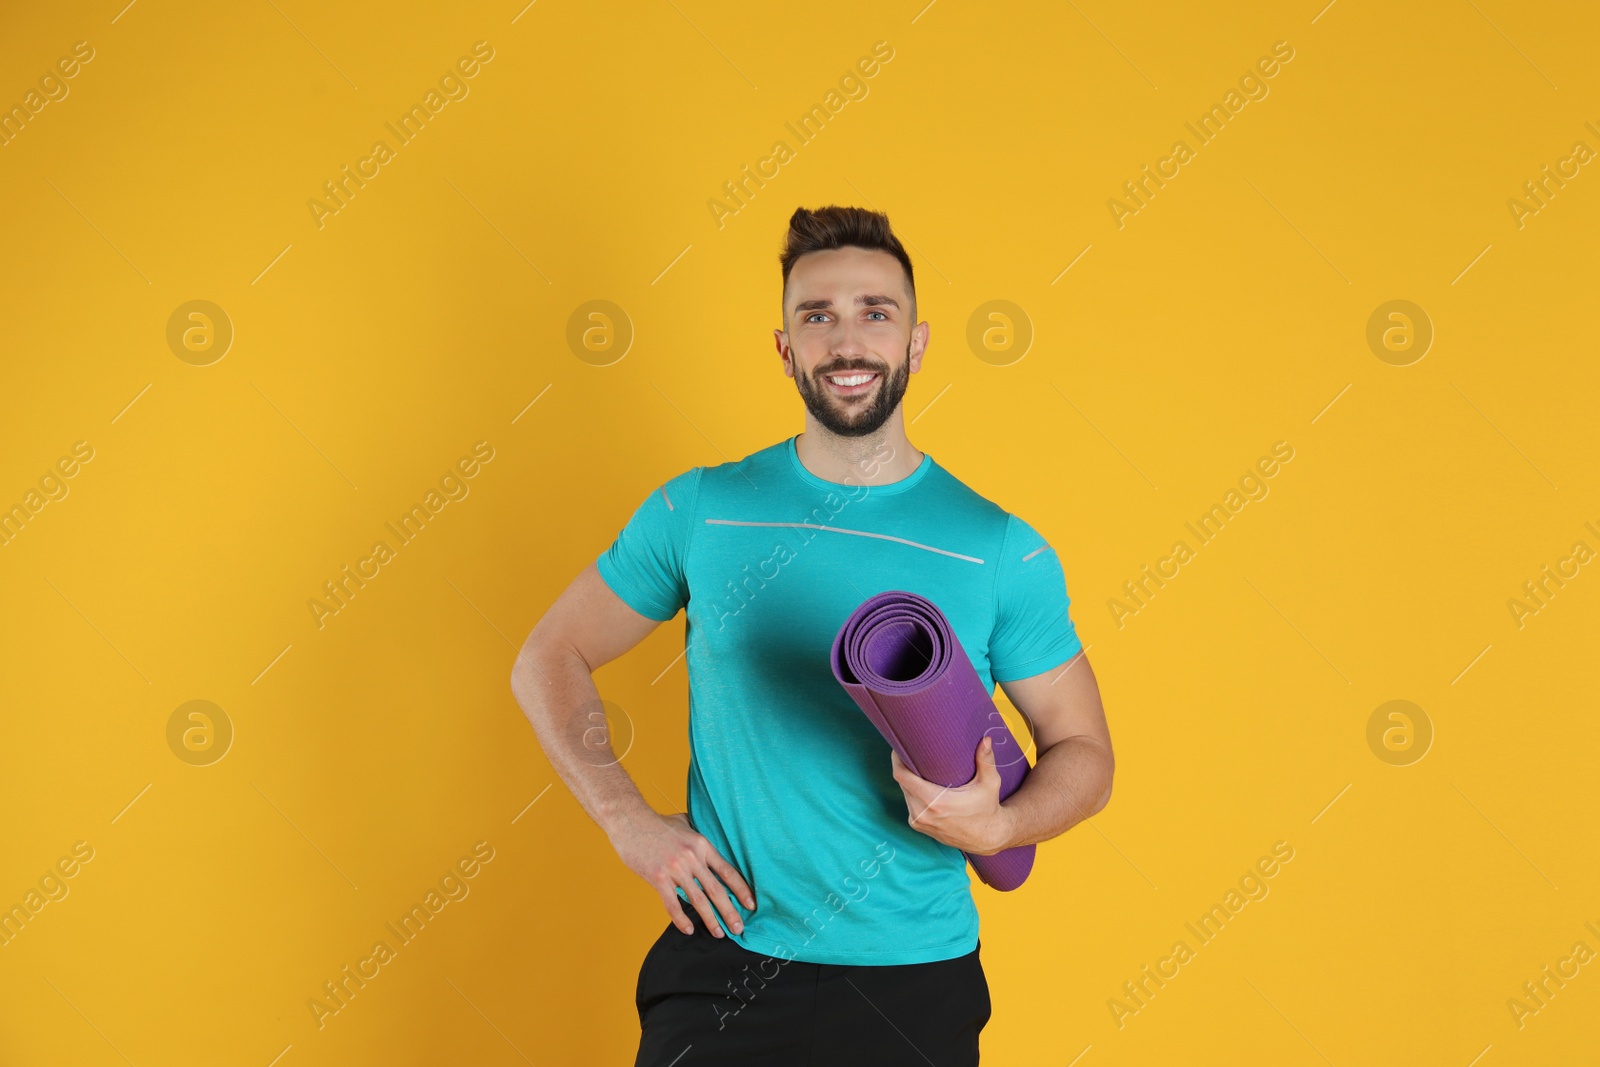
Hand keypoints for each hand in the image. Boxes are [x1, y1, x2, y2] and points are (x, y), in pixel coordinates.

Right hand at [609, 810, 754, 936]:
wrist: (630, 821)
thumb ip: (698, 834)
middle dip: (730, 912)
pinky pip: (673, 904)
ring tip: (719, 934)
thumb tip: (710, 840)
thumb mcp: (685, 822)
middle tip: (739, 929)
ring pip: (698, 900)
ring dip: (710, 920)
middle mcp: (692, 858)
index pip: (727, 871)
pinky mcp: (658, 878)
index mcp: (701, 845)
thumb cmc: (657, 823)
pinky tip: (690, 929)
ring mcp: (675, 869)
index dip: (741, 890)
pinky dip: (682, 920)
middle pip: (716, 890)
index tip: (751, 905)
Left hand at [890, 737, 1013, 855]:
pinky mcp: (919, 826)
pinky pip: (909, 804)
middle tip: (912, 751)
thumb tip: (986, 740)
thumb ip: (986, 761)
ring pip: (905, 793)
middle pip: (902, 783)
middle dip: (905, 767)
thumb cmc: (987, 808)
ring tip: (917, 766)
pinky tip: (921, 785)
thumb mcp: (989, 784)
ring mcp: (919, 821)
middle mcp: (922, 813)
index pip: (902, 776)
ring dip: (909, 780)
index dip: (897, 759)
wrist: (986, 837)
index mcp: (935, 802)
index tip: (900, 747)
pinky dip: (913, 793)